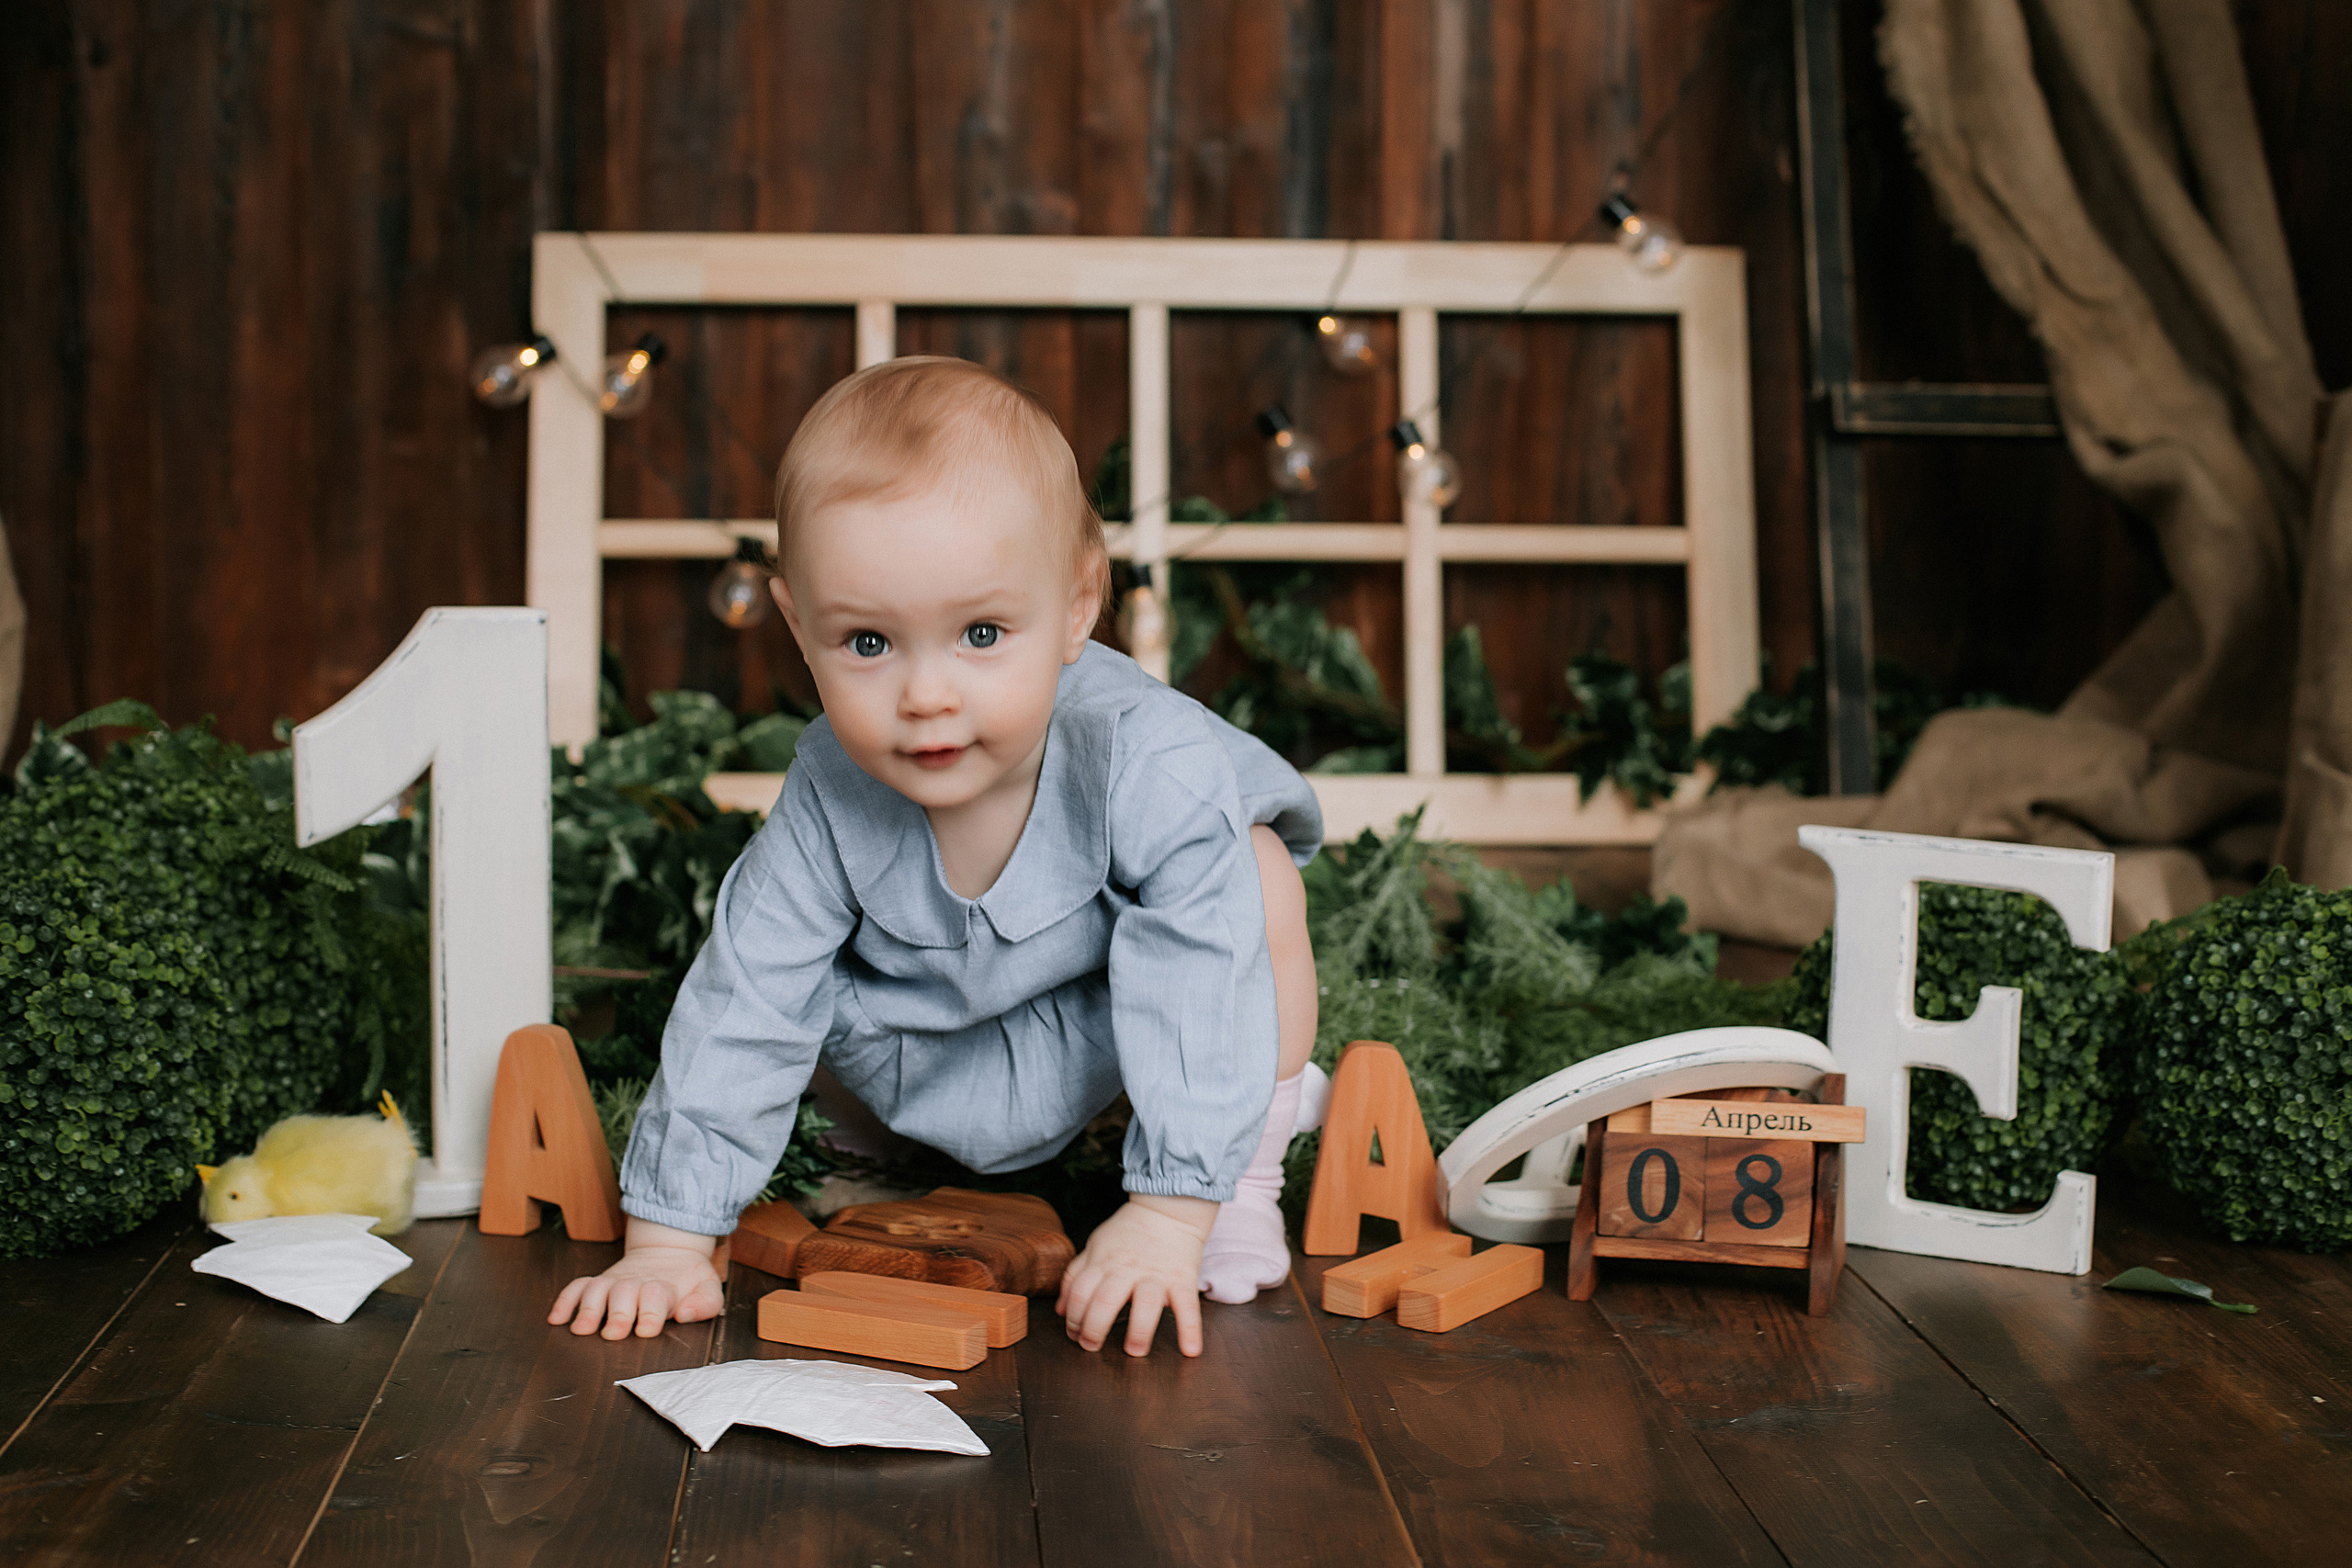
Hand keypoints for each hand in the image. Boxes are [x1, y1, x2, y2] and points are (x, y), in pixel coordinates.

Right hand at [549, 1218, 723, 1338]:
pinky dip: (565, 1300)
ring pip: (596, 1290)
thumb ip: (706, 1302)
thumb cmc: (688, 1280)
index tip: (646, 1330)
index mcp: (663, 1286)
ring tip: (580, 1330)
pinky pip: (577, 1286)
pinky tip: (556, 1319)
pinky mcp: (599, 1281)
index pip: (654, 1296)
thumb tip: (687, 1313)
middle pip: (622, 1293)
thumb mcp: (708, 1288)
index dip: (650, 1314)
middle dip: (617, 1314)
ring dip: (587, 1309)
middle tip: (613, 1333)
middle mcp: (634, 1282)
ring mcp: (614, 1281)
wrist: (669, 1252)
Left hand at [1056, 1195, 1215, 1356]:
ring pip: (1145, 1303)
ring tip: (1134, 1351)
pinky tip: (1190, 1350)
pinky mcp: (1182, 1279)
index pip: (1081, 1292)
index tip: (1074, 1334)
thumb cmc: (1128, 1231)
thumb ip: (1075, 1276)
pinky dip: (1190, 1329)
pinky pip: (1187, 1306)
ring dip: (1139, 1331)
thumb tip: (1060, 1310)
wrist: (1168, 1208)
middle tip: (1091, 1347)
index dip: (1073, 1317)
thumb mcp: (1095, 1245)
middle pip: (1106, 1300)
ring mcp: (1156, 1275)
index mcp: (1104, 1262)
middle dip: (1095, 1328)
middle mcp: (1127, 1269)